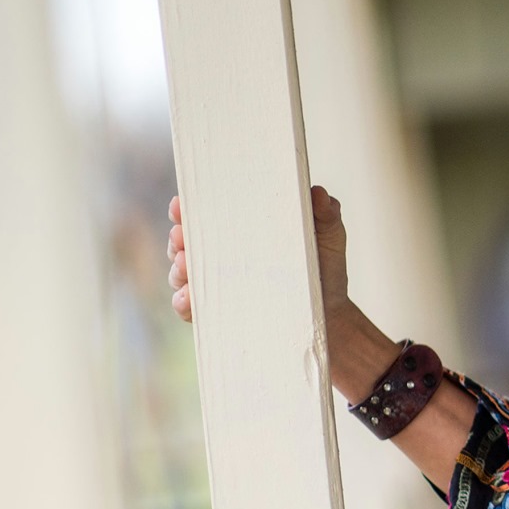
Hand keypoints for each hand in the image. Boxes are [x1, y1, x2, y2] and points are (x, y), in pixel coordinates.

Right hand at [164, 185, 351, 323]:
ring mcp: (218, 283)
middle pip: (184, 240)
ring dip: (178, 269)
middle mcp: (223, 254)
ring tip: (185, 267)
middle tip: (181, 237)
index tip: (180, 205)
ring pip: (182, 272)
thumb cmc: (324, 267)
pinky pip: (191, 307)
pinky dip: (185, 302)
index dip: (186, 208)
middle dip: (178, 237)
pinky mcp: (219, 312)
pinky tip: (191, 299)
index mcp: (241, 228)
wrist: (330, 315)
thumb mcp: (328, 235)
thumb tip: (317, 193)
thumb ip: (324, 211)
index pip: (204, 213)